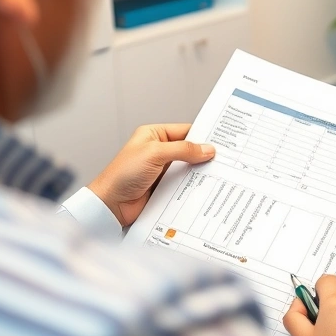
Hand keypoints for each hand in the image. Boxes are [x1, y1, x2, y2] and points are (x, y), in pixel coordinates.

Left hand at [88, 124, 214, 226]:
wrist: (110, 205)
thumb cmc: (122, 175)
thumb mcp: (155, 154)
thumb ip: (183, 150)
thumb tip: (206, 149)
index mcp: (154, 135)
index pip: (185, 131)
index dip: (203, 136)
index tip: (222, 140)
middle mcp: (159, 151)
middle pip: (189, 151)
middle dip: (204, 156)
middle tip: (226, 159)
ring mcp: (162, 171)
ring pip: (188, 169)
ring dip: (200, 173)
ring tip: (221, 174)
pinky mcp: (164, 188)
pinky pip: (184, 184)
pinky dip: (194, 186)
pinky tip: (206, 188)